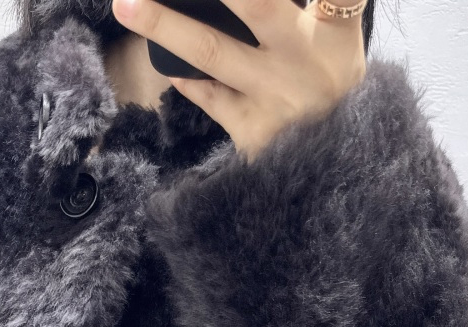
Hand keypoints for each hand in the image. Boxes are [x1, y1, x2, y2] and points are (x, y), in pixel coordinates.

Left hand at [110, 0, 366, 159]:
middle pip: (256, 5)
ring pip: (213, 52)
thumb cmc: (335, 86)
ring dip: (165, 26)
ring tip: (126, 5)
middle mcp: (303, 63)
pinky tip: (159, 55)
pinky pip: (208, 95)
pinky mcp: (250, 132)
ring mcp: (273, 100)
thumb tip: (262, 4)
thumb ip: (321, 5)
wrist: (337, 169)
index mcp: (333, 34)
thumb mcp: (342, 42)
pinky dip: (185, 75)